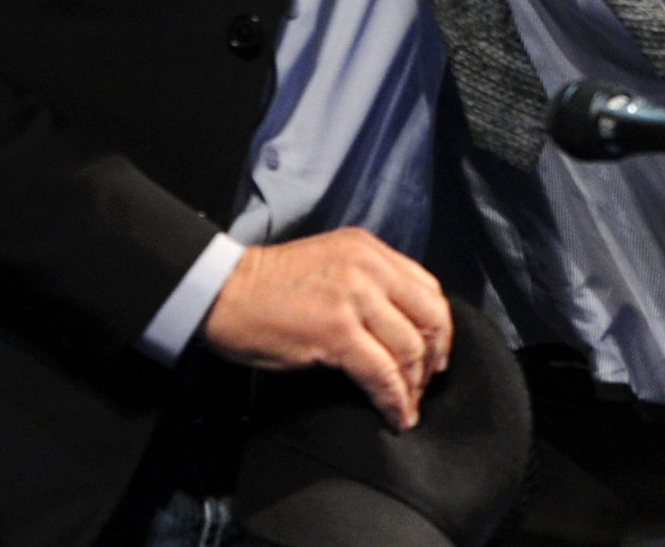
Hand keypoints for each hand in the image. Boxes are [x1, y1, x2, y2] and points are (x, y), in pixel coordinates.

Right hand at [201, 228, 452, 431]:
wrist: (225, 291)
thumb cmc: (270, 285)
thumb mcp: (331, 264)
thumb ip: (367, 281)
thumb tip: (399, 323)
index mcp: (368, 250)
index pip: (427, 286)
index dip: (439, 325)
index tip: (436, 353)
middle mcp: (368, 267)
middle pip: (428, 315)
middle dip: (434, 356)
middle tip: (426, 385)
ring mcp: (353, 297)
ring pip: (409, 347)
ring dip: (414, 385)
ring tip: (408, 407)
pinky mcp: (336, 331)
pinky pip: (381, 373)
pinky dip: (394, 399)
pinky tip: (395, 415)